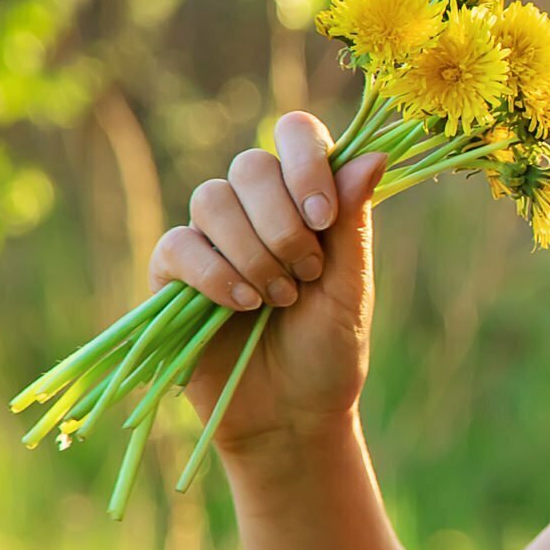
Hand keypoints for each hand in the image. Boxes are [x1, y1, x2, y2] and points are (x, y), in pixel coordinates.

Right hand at [145, 108, 389, 454]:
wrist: (292, 416)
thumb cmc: (329, 352)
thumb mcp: (350, 287)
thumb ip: (353, 221)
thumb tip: (376, 153)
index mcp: (304, 199)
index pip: (294, 133)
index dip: (306, 161)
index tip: (324, 216)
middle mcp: (255, 209)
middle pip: (250, 164)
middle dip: (283, 222)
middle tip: (306, 274)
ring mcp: (211, 238)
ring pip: (211, 199)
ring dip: (252, 252)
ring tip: (278, 300)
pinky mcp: (173, 274)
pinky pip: (179, 244)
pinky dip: (213, 272)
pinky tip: (241, 304)